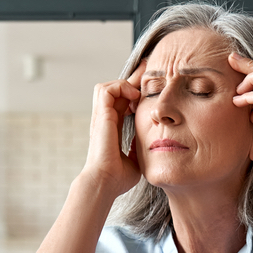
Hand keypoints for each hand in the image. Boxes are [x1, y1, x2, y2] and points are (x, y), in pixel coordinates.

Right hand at [83, 61, 145, 195]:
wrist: (106, 182)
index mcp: (112, 129)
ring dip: (124, 84)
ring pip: (107, 86)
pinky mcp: (101, 116)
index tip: (149, 86)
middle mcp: (104, 120)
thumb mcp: (135, 159)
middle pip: (115, 90)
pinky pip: (107, 90)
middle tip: (148, 70)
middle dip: (132, 79)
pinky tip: (134, 97)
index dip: (134, 92)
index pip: (122, 102)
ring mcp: (101, 117)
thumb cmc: (118, 178)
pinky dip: (120, 87)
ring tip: (139, 91)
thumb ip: (140, 149)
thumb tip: (152, 145)